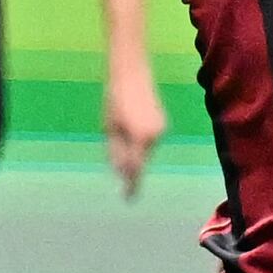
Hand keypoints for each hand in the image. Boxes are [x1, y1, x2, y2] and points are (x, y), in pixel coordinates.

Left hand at [101, 53, 168, 199]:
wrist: (131, 73)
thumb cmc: (114, 100)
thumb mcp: (110, 129)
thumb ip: (116, 152)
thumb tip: (120, 173)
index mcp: (139, 137)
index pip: (136, 169)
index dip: (131, 185)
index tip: (128, 199)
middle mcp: (154, 136)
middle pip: (140, 160)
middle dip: (129, 161)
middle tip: (115, 137)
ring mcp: (161, 129)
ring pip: (145, 151)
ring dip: (134, 149)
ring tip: (120, 124)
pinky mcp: (162, 124)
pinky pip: (149, 141)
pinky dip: (140, 140)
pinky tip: (131, 123)